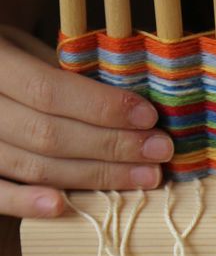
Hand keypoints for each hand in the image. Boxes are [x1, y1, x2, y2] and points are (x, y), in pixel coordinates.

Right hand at [0, 26, 173, 218]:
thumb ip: (68, 74)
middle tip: (159, 151)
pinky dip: (27, 204)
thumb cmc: (7, 58)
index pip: (48, 91)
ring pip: (33, 167)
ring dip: (93, 176)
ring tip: (143, 177)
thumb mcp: (30, 49)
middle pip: (48, 135)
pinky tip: (62, 206)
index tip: (148, 117)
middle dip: (111, 146)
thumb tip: (134, 104)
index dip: (101, 107)